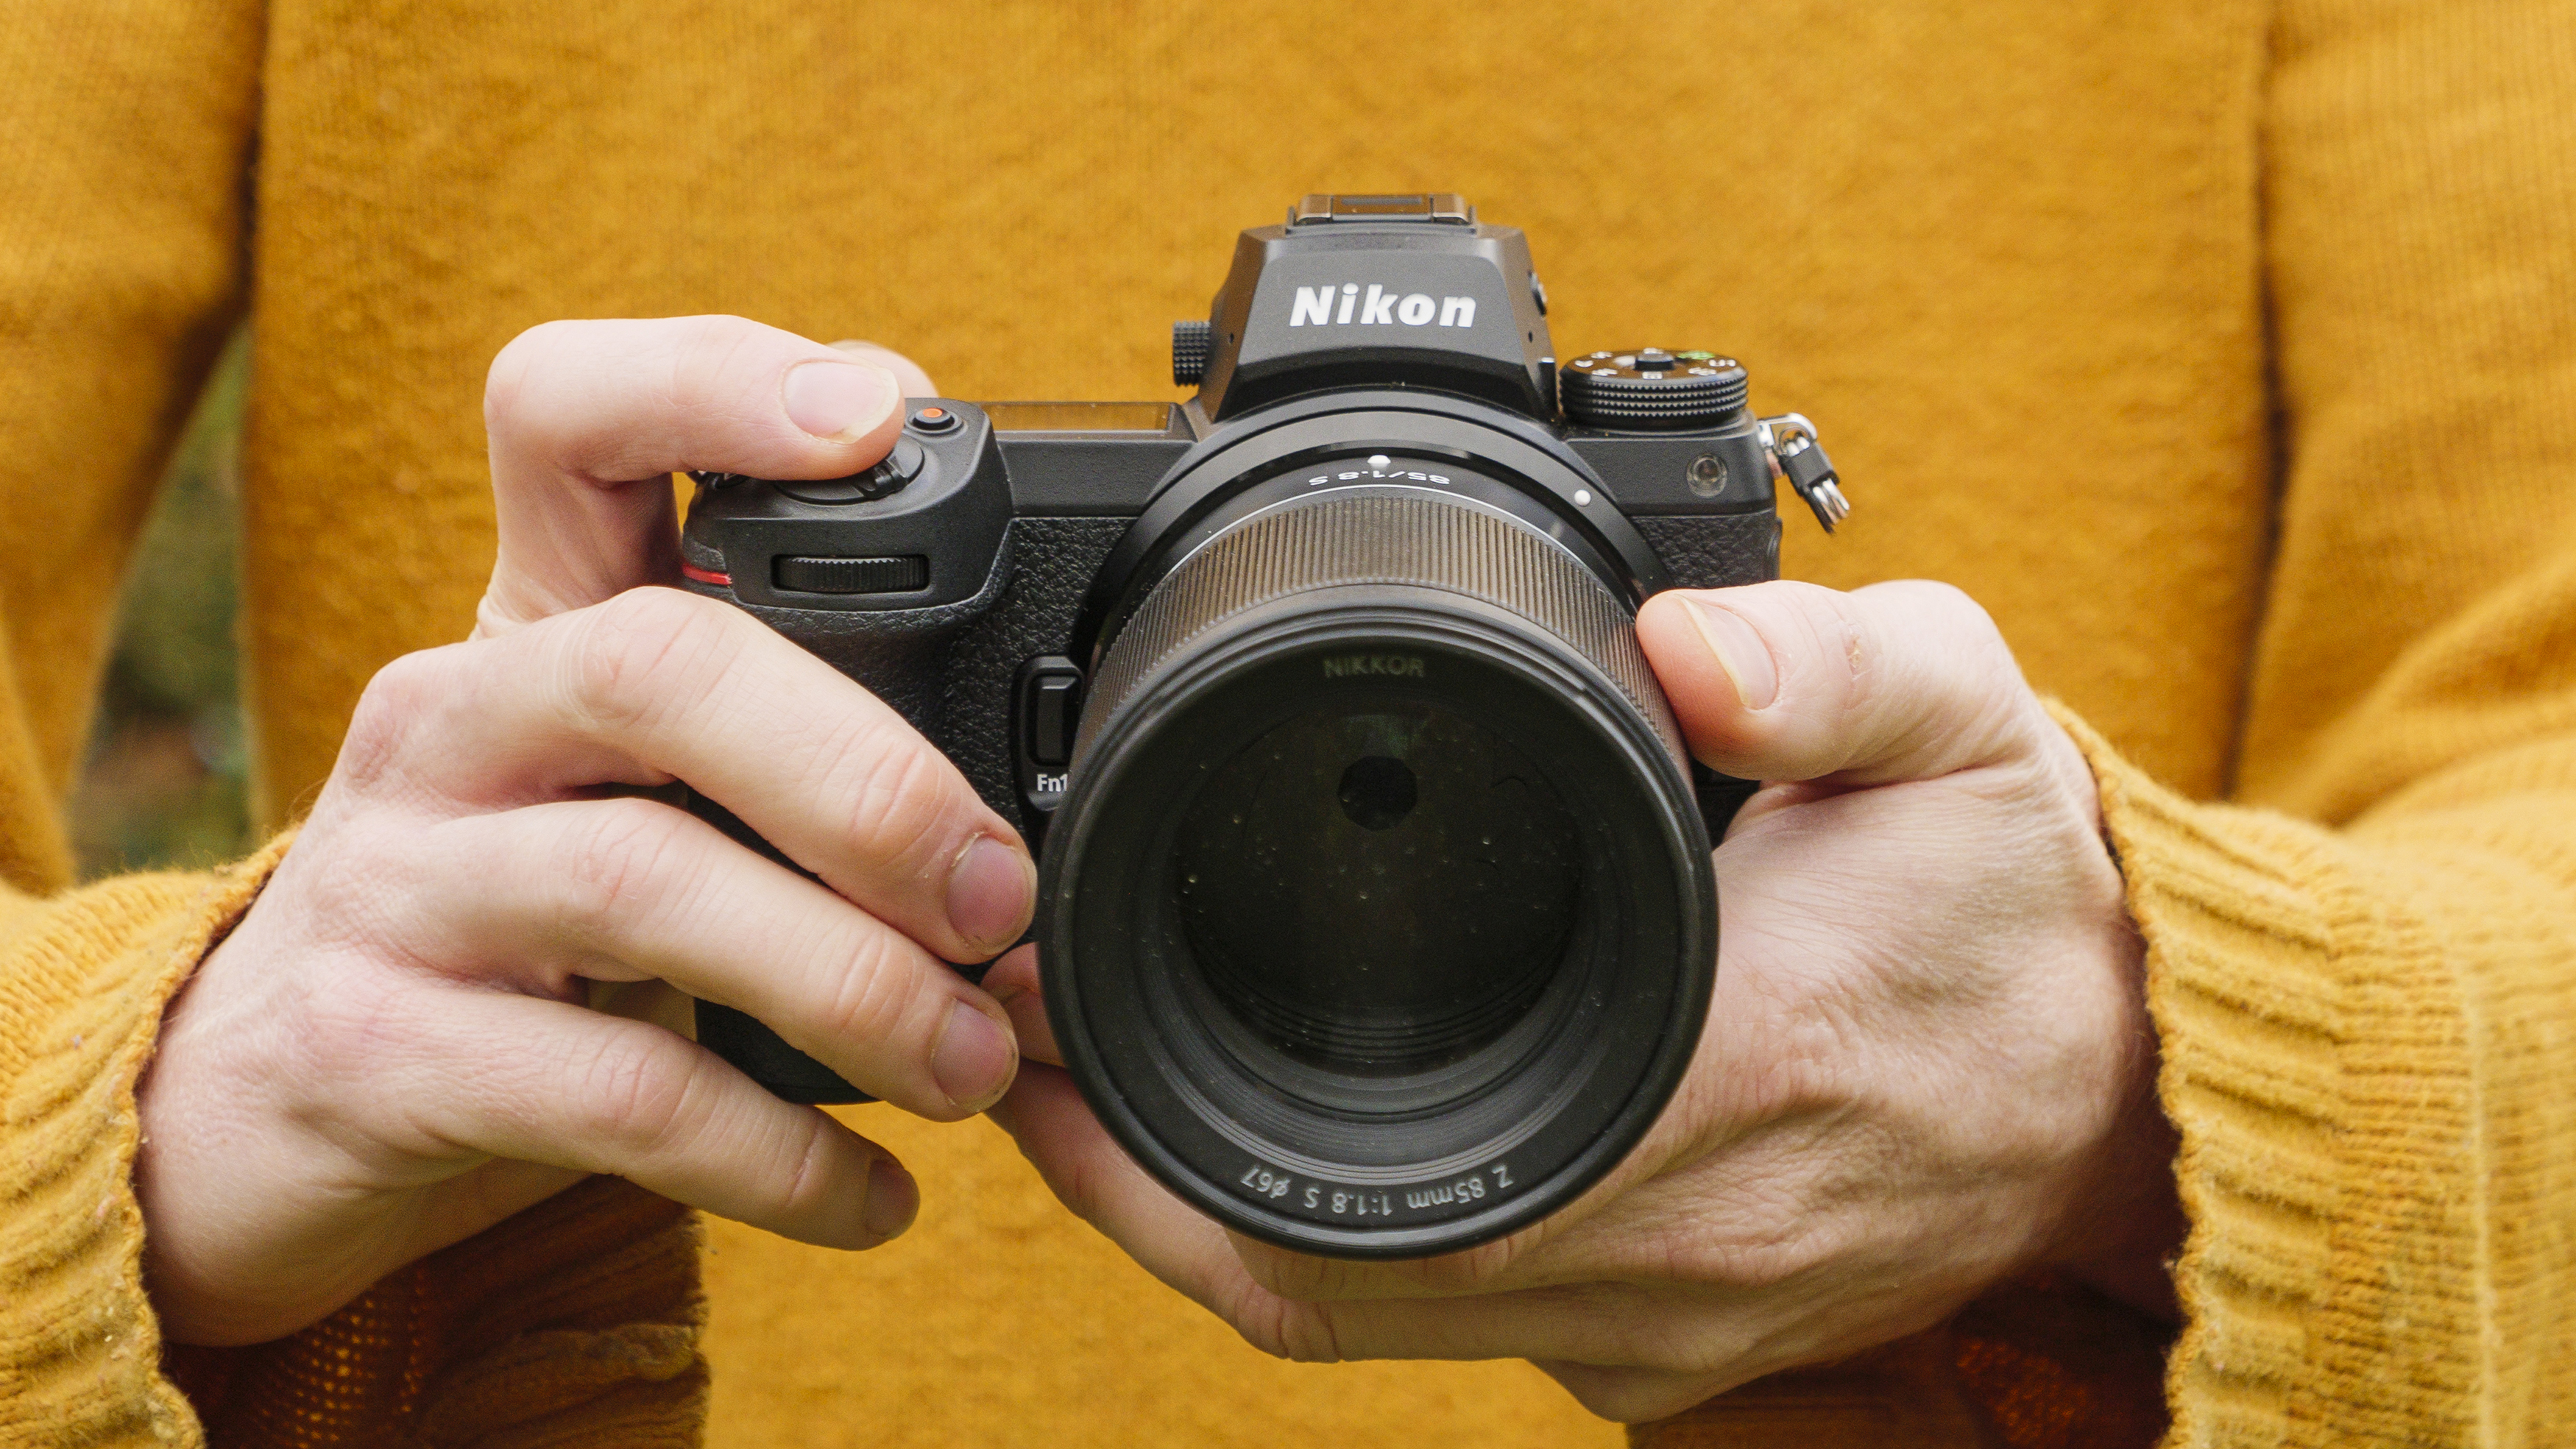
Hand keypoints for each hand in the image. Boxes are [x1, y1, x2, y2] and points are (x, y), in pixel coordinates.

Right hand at [135, 318, 1025, 1346]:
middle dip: (863, 773)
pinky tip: (877, 1198)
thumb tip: (1031, 854)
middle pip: (656, 666)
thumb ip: (779, 772)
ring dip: (849, 980)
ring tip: (973, 1061)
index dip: (713, 381)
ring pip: (641, 884)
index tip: (881, 412)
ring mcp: (399, 882)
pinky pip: (612, 1093)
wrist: (247, 1108)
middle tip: (995, 890)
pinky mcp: (380, 1054)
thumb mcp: (618, 798)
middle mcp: (452, 719)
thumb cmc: (504, 925)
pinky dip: (774, 1155)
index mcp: (531, 625)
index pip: (566, 419)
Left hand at [988, 578, 2182, 1421]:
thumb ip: (1826, 662)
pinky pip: (1440, 1330)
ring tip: (1074, 1079)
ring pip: (1357, 1321)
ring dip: (1193, 1217)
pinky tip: (1230, 1151)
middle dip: (1129, 1166)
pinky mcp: (1664, 1354)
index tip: (1050, 1016)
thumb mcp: (1957, 718)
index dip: (1175, 1125)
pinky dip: (1309, 1251)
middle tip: (1009, 1024)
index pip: (1394, 1159)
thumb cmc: (2020, 898)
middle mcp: (1680, 1239)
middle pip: (1319, 1268)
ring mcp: (1668, 1323)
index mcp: (1729, 1075)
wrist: (2129, 1083)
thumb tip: (1683, 641)